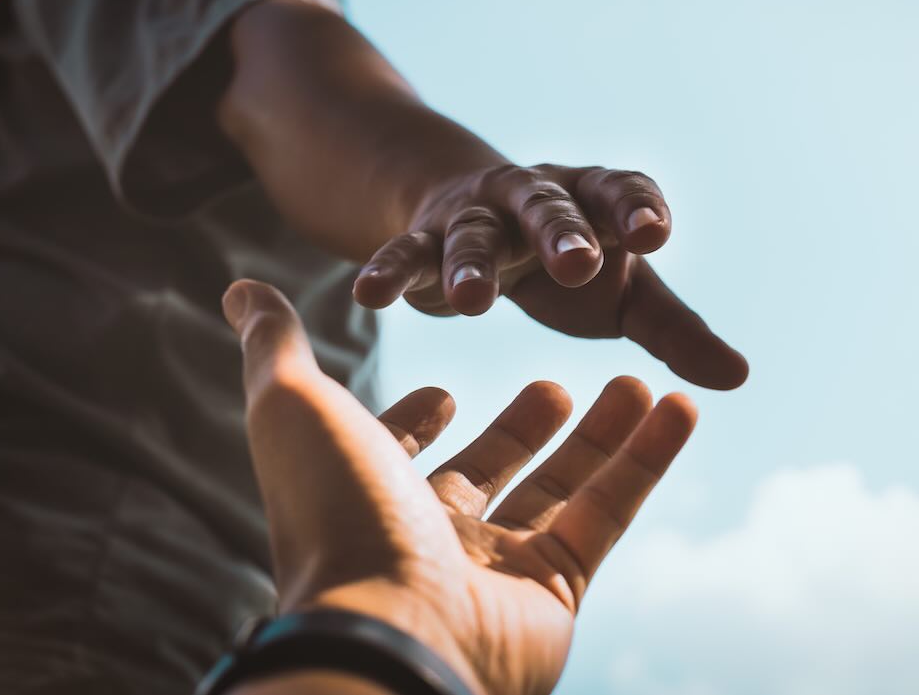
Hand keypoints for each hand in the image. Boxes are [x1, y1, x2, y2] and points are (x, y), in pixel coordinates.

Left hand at [222, 279, 698, 694]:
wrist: (390, 629)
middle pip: (491, 469)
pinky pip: (609, 514)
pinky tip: (678, 407)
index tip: (443, 391)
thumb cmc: (336, 512)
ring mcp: (495, 567)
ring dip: (603, 435)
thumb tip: (240, 287)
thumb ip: (274, 345)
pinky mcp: (555, 590)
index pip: (399, 454)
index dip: (418, 423)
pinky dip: (647, 460)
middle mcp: (430, 535)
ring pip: (562, 489)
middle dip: (524, 427)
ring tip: (638, 381)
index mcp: (370, 494)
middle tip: (556, 385)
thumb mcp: (295, 406)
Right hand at [352, 163, 747, 388]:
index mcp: (593, 203)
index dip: (636, 209)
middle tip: (578, 263)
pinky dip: (389, 271)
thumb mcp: (624, 294)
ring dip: (470, 264)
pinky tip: (368, 295)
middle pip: (549, 208)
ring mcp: (476, 217)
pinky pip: (405, 254)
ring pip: (472, 235)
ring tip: (471, 304)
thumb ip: (674, 331)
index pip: (620, 192)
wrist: (478, 217)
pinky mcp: (425, 239)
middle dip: (562, 233)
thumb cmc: (568, 262)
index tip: (655, 233)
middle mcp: (535, 200)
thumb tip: (739, 378)